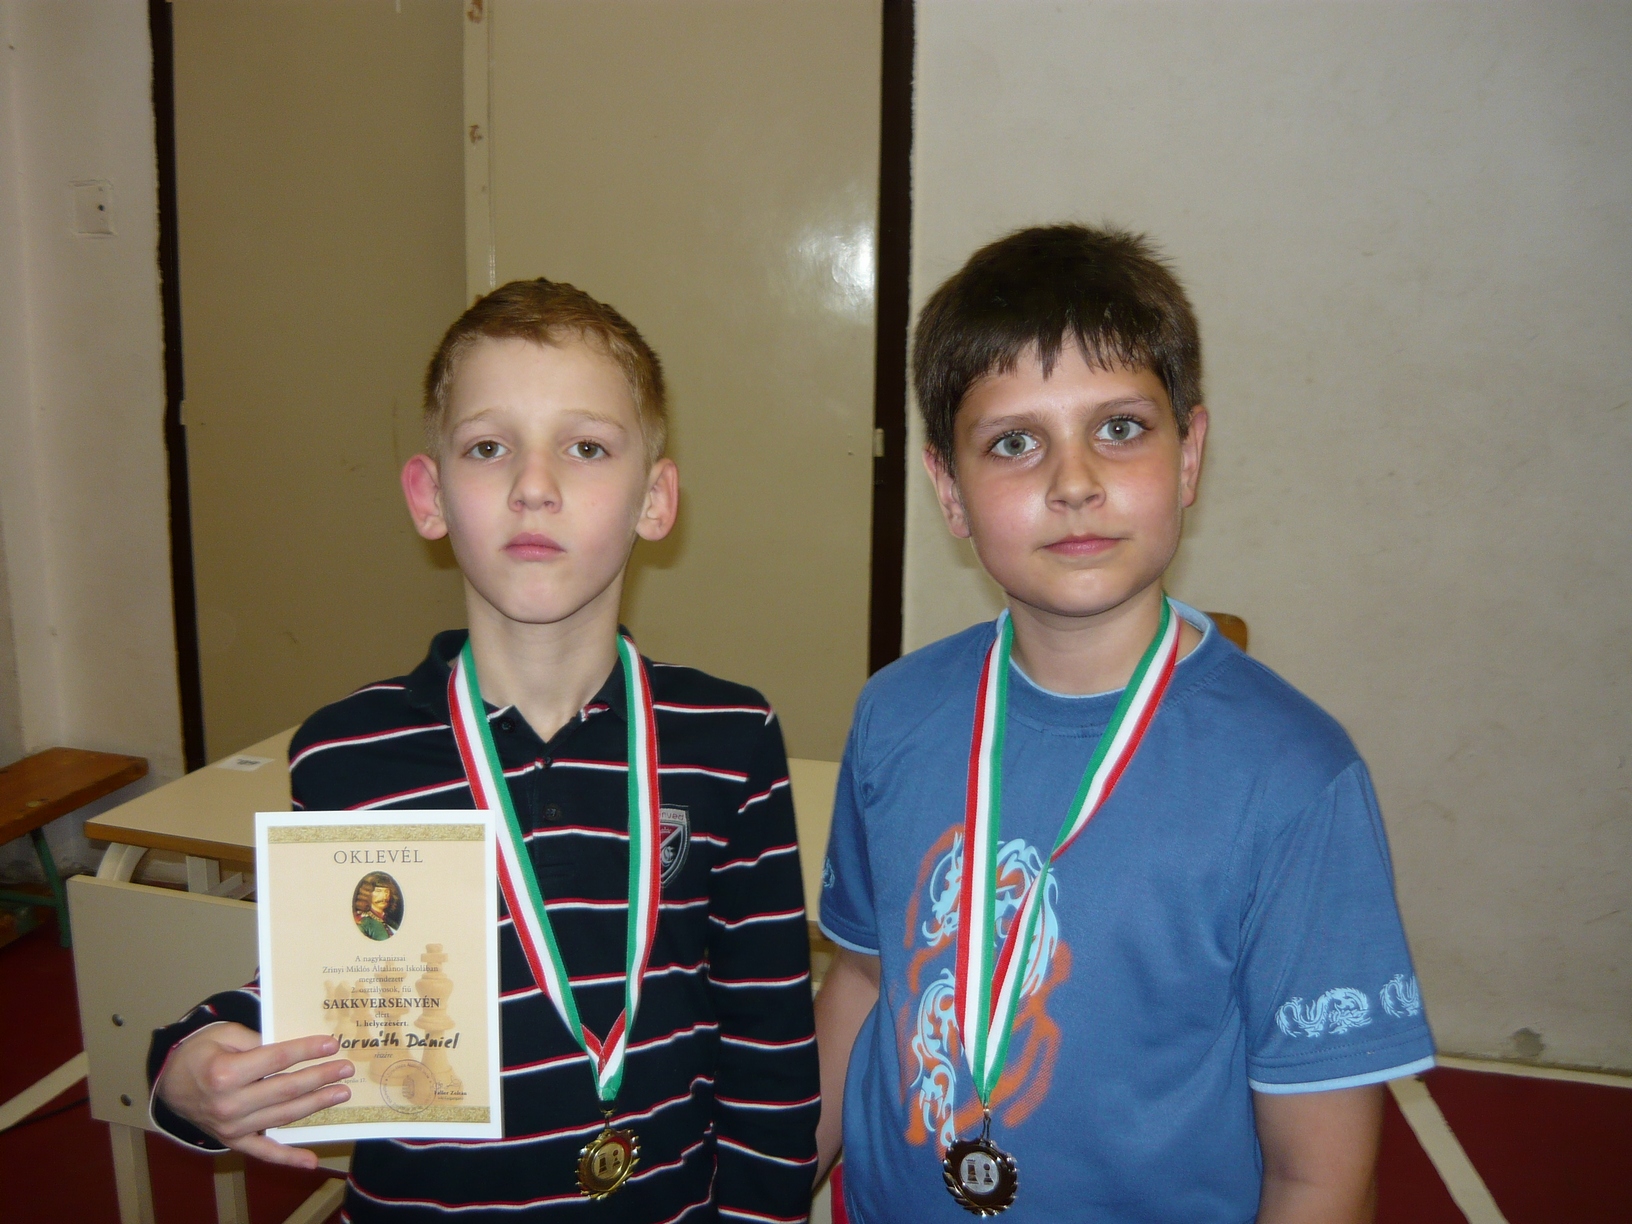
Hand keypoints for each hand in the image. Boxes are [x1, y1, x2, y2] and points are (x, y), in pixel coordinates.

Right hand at [155, 1023, 353, 1168]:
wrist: (169, 1083)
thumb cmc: (200, 1053)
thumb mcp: (224, 1033)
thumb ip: (258, 1039)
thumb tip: (293, 1048)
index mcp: (225, 1073)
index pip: (277, 1059)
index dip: (306, 1050)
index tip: (332, 1044)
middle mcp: (229, 1104)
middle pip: (285, 1089)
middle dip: (320, 1077)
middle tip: (346, 1069)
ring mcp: (231, 1127)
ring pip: (282, 1115)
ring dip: (315, 1105)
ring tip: (341, 1093)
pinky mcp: (232, 1140)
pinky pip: (263, 1151)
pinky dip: (287, 1158)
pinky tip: (312, 1161)